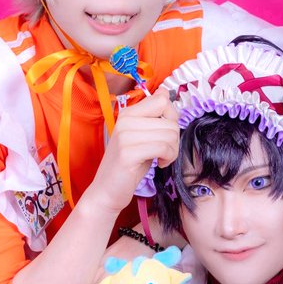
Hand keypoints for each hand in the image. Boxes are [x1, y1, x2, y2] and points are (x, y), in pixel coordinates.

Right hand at [81, 89, 178, 215]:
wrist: (107, 191)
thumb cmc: (129, 165)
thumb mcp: (143, 136)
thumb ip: (154, 117)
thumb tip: (164, 92)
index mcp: (128, 113)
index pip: (162, 100)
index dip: (171, 116)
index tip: (165, 132)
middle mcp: (125, 120)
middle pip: (170, 120)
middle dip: (175, 138)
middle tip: (165, 151)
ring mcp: (125, 136)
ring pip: (169, 134)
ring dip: (173, 150)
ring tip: (162, 158)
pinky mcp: (128, 153)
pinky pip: (163, 147)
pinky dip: (168, 158)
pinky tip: (160, 164)